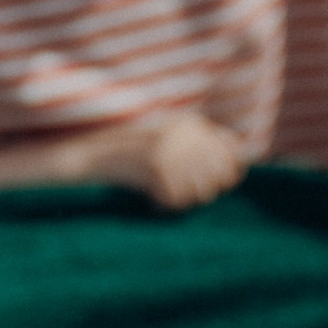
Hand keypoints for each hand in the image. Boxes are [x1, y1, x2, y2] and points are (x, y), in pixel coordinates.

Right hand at [83, 111, 246, 210]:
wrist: (89, 155)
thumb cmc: (130, 154)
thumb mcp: (166, 140)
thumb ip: (198, 149)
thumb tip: (238, 170)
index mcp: (188, 123)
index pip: (232, 149)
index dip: (231, 170)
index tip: (221, 183)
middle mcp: (183, 132)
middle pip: (221, 172)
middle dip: (210, 189)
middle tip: (185, 193)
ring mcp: (169, 148)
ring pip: (203, 189)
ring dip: (187, 199)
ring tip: (167, 196)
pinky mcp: (155, 166)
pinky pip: (178, 198)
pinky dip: (166, 204)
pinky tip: (151, 199)